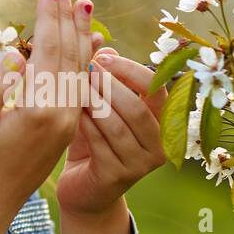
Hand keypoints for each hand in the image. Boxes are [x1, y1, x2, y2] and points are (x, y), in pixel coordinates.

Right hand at [0, 0, 92, 233]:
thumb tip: (15, 55)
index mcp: (38, 109)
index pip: (48, 53)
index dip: (48, 20)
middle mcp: (61, 114)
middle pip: (69, 56)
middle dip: (67, 21)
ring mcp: (68, 121)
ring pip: (79, 69)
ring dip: (80, 36)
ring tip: (82, 7)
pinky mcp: (68, 127)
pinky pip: (82, 85)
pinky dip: (85, 60)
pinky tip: (90, 44)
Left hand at [56, 45, 167, 218]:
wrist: (84, 189)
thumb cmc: (95, 139)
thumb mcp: (101, 104)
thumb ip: (105, 76)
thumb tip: (103, 44)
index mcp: (164, 121)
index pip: (157, 88)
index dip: (130, 69)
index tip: (103, 57)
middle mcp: (160, 144)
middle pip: (139, 106)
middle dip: (110, 85)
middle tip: (85, 69)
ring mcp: (141, 164)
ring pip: (118, 125)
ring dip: (94, 102)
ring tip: (74, 87)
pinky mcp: (118, 177)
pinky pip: (100, 143)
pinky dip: (84, 124)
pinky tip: (69, 112)